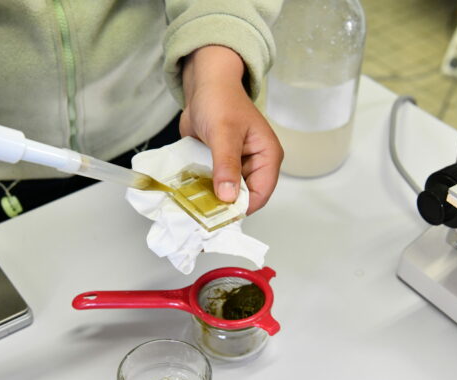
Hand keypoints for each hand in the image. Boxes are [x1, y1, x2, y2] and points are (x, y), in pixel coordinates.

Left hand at [180, 46, 282, 214]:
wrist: (204, 86)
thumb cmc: (220, 101)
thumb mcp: (224, 133)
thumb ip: (226, 165)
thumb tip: (228, 197)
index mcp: (267, 157)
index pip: (261, 194)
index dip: (242, 207)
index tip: (218, 215)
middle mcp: (255, 165)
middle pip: (244, 198)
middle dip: (224, 206)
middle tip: (200, 213)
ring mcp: (237, 168)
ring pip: (227, 195)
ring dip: (211, 199)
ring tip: (192, 204)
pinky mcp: (220, 168)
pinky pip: (213, 186)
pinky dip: (203, 191)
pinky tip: (189, 194)